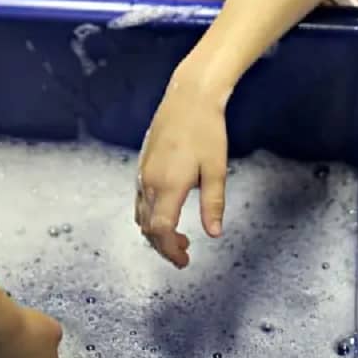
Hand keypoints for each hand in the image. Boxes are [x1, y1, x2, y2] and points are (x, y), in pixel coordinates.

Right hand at [136, 67, 229, 267]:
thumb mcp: (216, 168)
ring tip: (178, 236)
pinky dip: (150, 214)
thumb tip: (214, 234)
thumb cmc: (206, 130)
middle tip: (184, 254)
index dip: (171, 251)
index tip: (186, 260)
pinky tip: (168, 210)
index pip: (160, 231)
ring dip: (156, 231)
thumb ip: (213, 203)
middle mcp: (149, 181)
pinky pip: (140, 198)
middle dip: (163, 246)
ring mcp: (143, 171)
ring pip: (141, 213)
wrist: (189, 97)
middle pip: (147, 227)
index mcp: (167, 185)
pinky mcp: (143, 162)